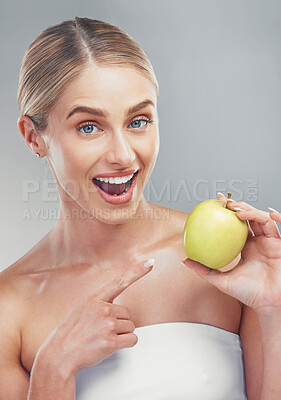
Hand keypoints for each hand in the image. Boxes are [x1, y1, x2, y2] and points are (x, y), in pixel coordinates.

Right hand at [37, 259, 153, 375]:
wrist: (59, 356)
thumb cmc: (70, 333)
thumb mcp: (81, 309)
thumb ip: (98, 304)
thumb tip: (115, 307)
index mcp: (95, 298)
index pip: (120, 281)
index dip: (137, 271)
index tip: (150, 262)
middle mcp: (103, 309)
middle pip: (128, 313)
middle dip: (119, 323)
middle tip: (102, 330)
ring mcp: (107, 324)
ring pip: (130, 327)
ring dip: (121, 334)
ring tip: (102, 338)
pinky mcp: (111, 341)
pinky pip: (132, 339)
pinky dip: (125, 343)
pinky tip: (110, 345)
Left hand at [182, 194, 280, 314]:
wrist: (269, 304)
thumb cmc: (249, 295)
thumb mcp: (221, 280)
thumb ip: (204, 270)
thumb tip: (184, 260)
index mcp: (245, 248)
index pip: (233, 226)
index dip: (226, 213)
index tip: (214, 203)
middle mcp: (257, 242)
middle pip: (247, 217)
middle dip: (236, 206)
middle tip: (224, 201)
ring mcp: (268, 241)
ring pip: (259, 217)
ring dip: (248, 209)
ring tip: (236, 210)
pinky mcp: (278, 243)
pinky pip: (273, 225)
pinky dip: (267, 216)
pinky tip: (259, 212)